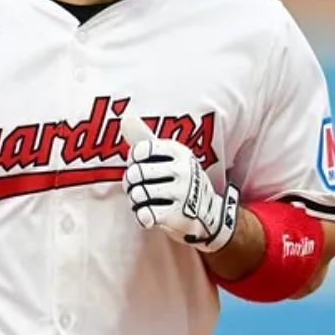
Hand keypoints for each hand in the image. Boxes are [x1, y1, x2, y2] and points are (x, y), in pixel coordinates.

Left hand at [120, 113, 239, 252]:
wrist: (210, 214)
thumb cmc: (180, 181)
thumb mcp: (168, 157)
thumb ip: (144, 138)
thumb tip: (125, 117)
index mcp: (179, 152)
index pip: (140, 150)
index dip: (134, 161)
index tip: (144, 166)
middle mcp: (183, 169)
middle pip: (136, 173)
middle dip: (131, 183)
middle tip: (141, 188)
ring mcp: (182, 192)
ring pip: (138, 195)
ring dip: (137, 202)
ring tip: (148, 202)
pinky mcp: (178, 215)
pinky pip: (145, 214)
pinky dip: (143, 216)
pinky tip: (152, 215)